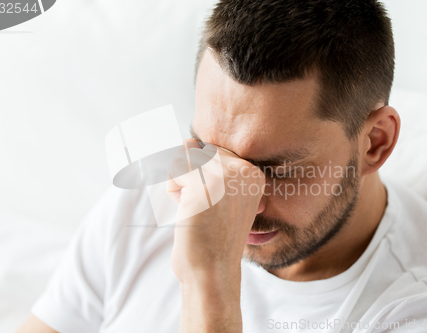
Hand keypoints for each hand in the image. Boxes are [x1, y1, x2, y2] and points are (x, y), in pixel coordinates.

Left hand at [167, 139, 264, 331]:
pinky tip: (189, 211)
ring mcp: (226, 177)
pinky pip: (173, 171)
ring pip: (184, 157)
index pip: (213, 151)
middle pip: (198, 151)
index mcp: (253, 174)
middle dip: (192, 178)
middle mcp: (244, 171)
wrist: (212, 270)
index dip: (204, 176)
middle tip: (205, 208)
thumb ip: (210, 166)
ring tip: (197, 208)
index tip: (214, 204)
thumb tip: (187, 140)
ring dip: (182, 184)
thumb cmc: (212, 235)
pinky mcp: (205, 185)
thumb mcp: (220, 196)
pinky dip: (174, 192)